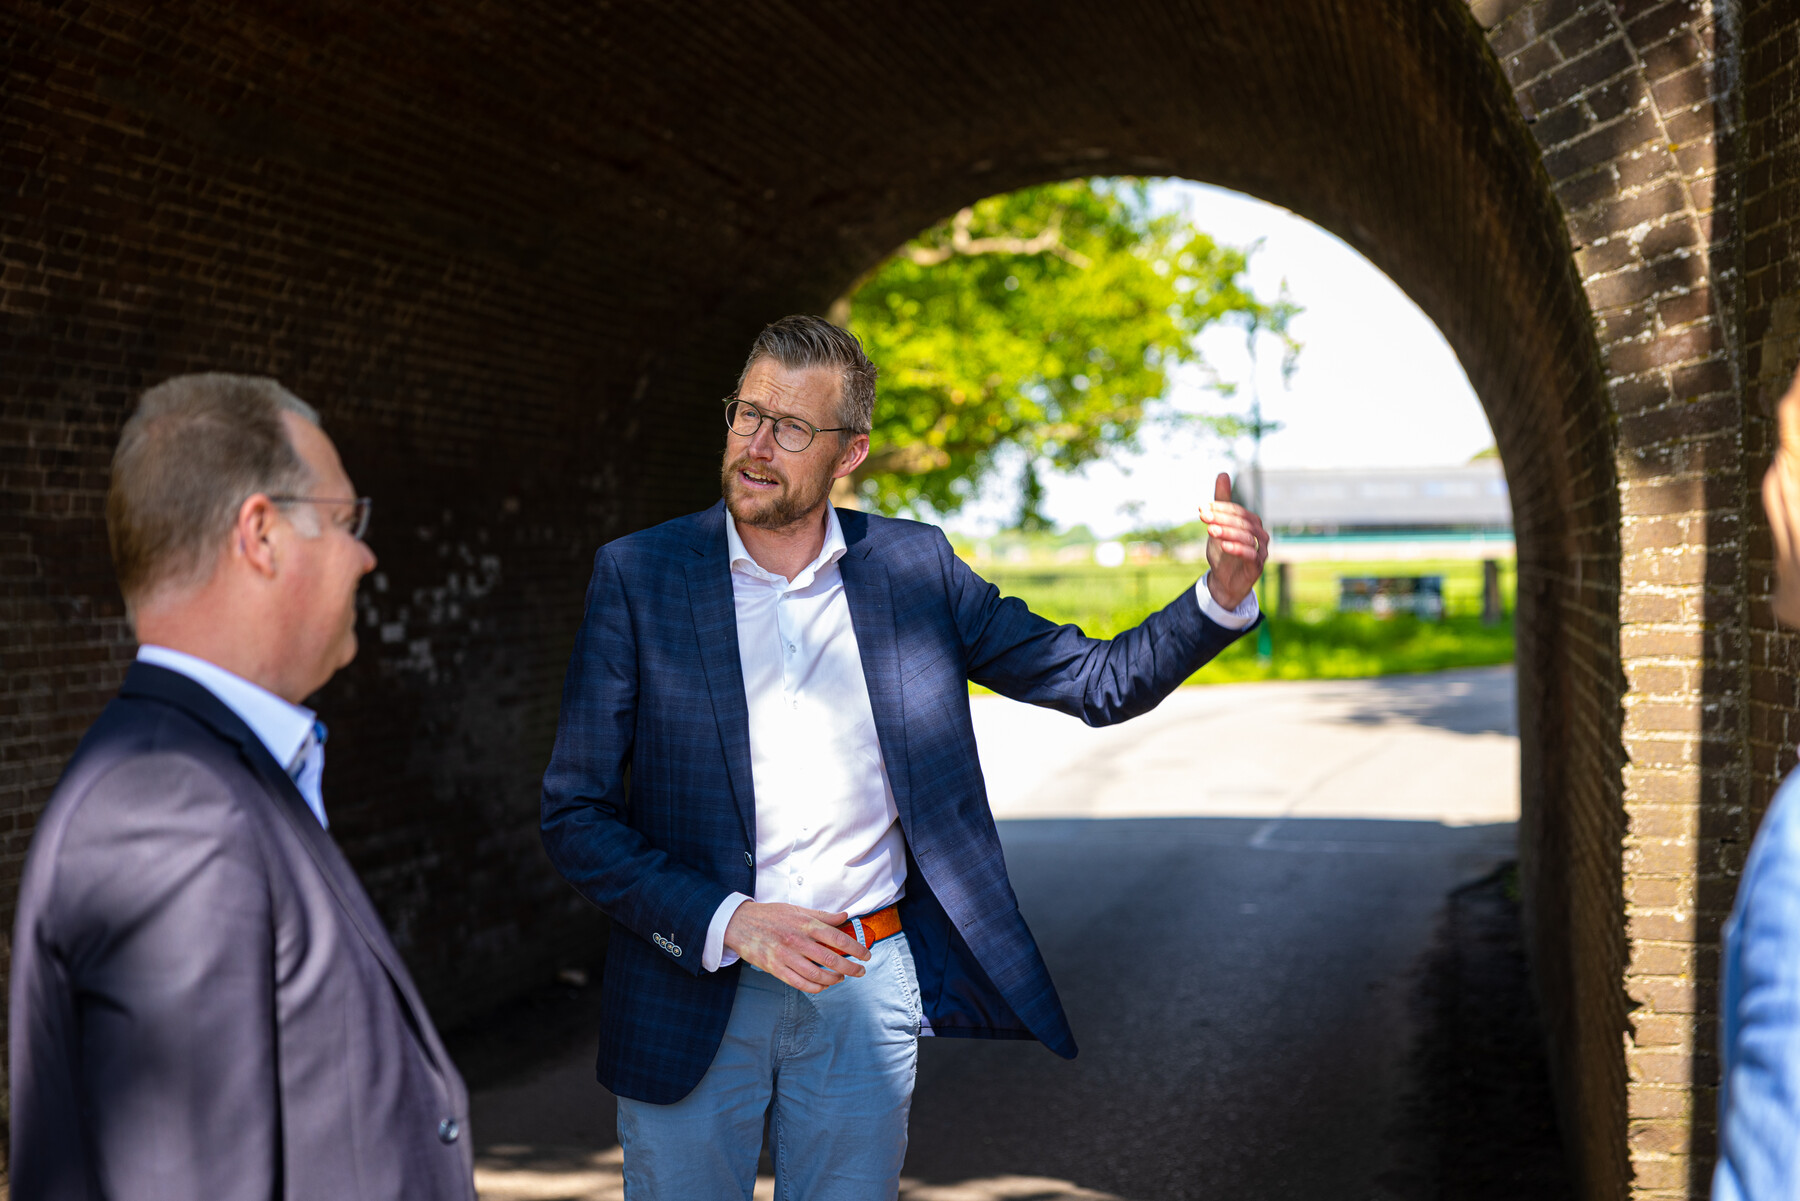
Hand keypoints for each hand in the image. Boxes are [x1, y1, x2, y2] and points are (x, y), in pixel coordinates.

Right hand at [723, 901, 870, 992]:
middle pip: (831, 958)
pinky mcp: (775, 968)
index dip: (856, 949)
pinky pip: (800, 983)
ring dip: (833, 979)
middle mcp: (797, 940)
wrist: (740, 923)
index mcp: (805, 923)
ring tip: (842, 978)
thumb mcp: (797, 910)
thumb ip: (822, 916)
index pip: (837, 938)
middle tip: (860, 971)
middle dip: (851, 967)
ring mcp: (786, 956)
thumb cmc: (771, 915)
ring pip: (817, 974)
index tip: (866, 955)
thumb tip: (845, 916)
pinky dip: (815, 987)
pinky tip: (822, 986)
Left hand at [1201, 472, 1269, 609]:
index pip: (1237, 511)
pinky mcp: (1257, 566)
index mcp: (1251, 522)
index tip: (1201, 508)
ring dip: (1227, 532)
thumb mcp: (1218, 525)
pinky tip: (1223, 546)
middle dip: (1222, 518)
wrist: (1225, 581)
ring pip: (1246, 537)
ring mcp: (1261, 550)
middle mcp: (1260, 534)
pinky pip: (1251, 555)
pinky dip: (1237, 549)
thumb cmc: (1224, 551)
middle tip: (1203, 516)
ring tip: (1210, 530)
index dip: (1220, 508)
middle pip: (1242, 522)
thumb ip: (1222, 501)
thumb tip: (1223, 473)